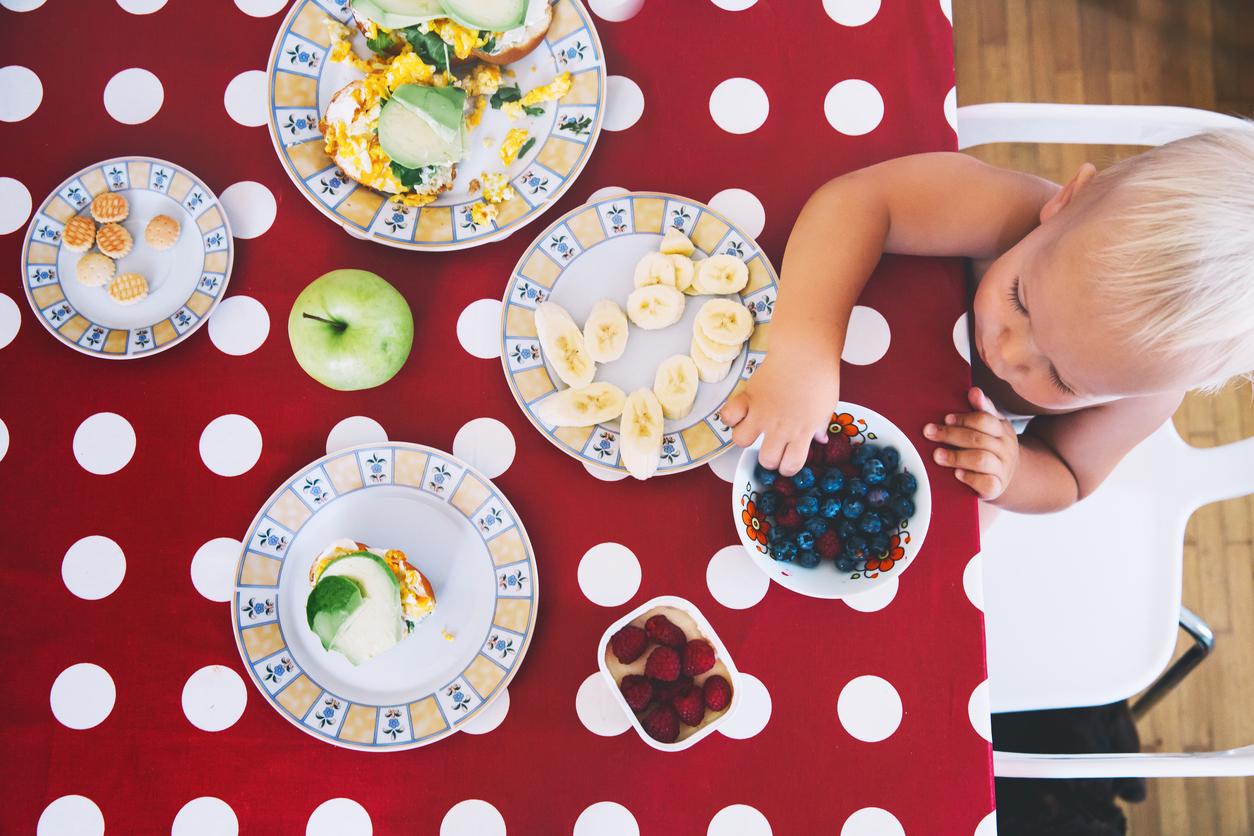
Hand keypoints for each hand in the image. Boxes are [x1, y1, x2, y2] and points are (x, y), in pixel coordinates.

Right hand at [719, 355, 837, 475]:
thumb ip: (820, 426)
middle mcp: (779, 427)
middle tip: (772, 445)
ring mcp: (761, 413)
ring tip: (753, 428)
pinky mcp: (747, 398)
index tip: (788, 458)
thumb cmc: (820, 378)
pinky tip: (740, 413)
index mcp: (802, 432)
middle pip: (766, 460)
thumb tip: (820, 439)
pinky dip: (730, 417)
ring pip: (741, 441)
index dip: (788, 467)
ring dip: (746, 438)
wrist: (804, 353)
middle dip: (769, 457)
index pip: (791, 466)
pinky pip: (728, 416)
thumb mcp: (827, 407)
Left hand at [924, 387, 1018, 499]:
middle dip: (951, 435)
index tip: (946, 418)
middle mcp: (1005, 448)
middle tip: (929, 432)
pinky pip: (987, 483)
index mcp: (1002, 428)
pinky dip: (970, 478)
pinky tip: (957, 474)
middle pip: (978, 439)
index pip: (985, 420)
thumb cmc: (992, 446)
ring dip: (956, 456)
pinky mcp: (997, 487)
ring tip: (937, 455)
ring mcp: (1002, 468)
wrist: (1011, 475)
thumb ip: (982, 408)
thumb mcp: (992, 425)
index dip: (964, 419)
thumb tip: (974, 391)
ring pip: (981, 460)